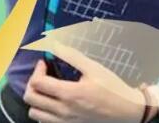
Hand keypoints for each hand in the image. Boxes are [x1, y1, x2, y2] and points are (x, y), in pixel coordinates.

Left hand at [24, 57, 144, 122]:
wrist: (127, 111)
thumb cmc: (112, 87)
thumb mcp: (94, 68)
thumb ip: (72, 56)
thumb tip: (54, 44)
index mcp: (69, 94)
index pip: (38, 83)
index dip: (37, 70)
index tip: (44, 63)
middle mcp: (63, 111)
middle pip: (31, 98)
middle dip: (32, 82)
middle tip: (43, 74)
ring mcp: (64, 122)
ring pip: (34, 112)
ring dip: (36, 98)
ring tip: (46, 88)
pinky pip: (44, 121)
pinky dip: (43, 110)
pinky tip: (53, 101)